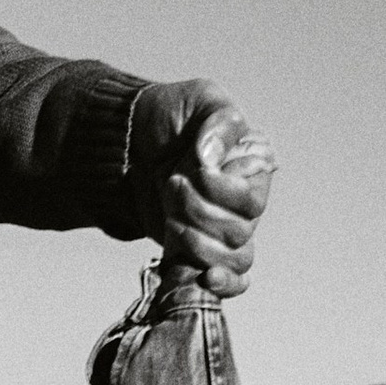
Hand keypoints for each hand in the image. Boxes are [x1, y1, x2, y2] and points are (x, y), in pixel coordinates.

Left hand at [133, 79, 273, 295]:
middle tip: (170, 184)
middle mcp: (247, 201)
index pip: (250, 200)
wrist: (130, 142)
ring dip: (196, 243)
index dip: (218, 191)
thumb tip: (210, 158)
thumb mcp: (200, 99)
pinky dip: (223, 285)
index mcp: (255, 165)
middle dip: (196, 213)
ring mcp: (225, 229)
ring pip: (234, 259)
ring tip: (171, 218)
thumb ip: (218, 122)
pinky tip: (208, 280)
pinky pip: (231, 281)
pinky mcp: (202, 250)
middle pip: (238, 233)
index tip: (193, 167)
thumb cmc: (171, 116)